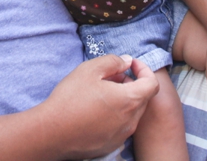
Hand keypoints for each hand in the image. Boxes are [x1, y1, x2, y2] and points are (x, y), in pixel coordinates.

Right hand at [44, 55, 158, 157]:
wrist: (53, 132)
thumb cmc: (71, 98)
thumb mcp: (89, 69)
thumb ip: (112, 61)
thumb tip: (126, 61)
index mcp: (129, 100)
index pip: (152, 84)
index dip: (144, 70)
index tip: (130, 64)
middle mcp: (131, 120)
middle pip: (142, 98)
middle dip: (131, 83)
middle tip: (110, 76)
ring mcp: (122, 135)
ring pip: (131, 113)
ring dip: (123, 100)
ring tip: (100, 93)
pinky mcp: (112, 144)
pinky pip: (120, 126)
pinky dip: (114, 115)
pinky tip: (94, 111)